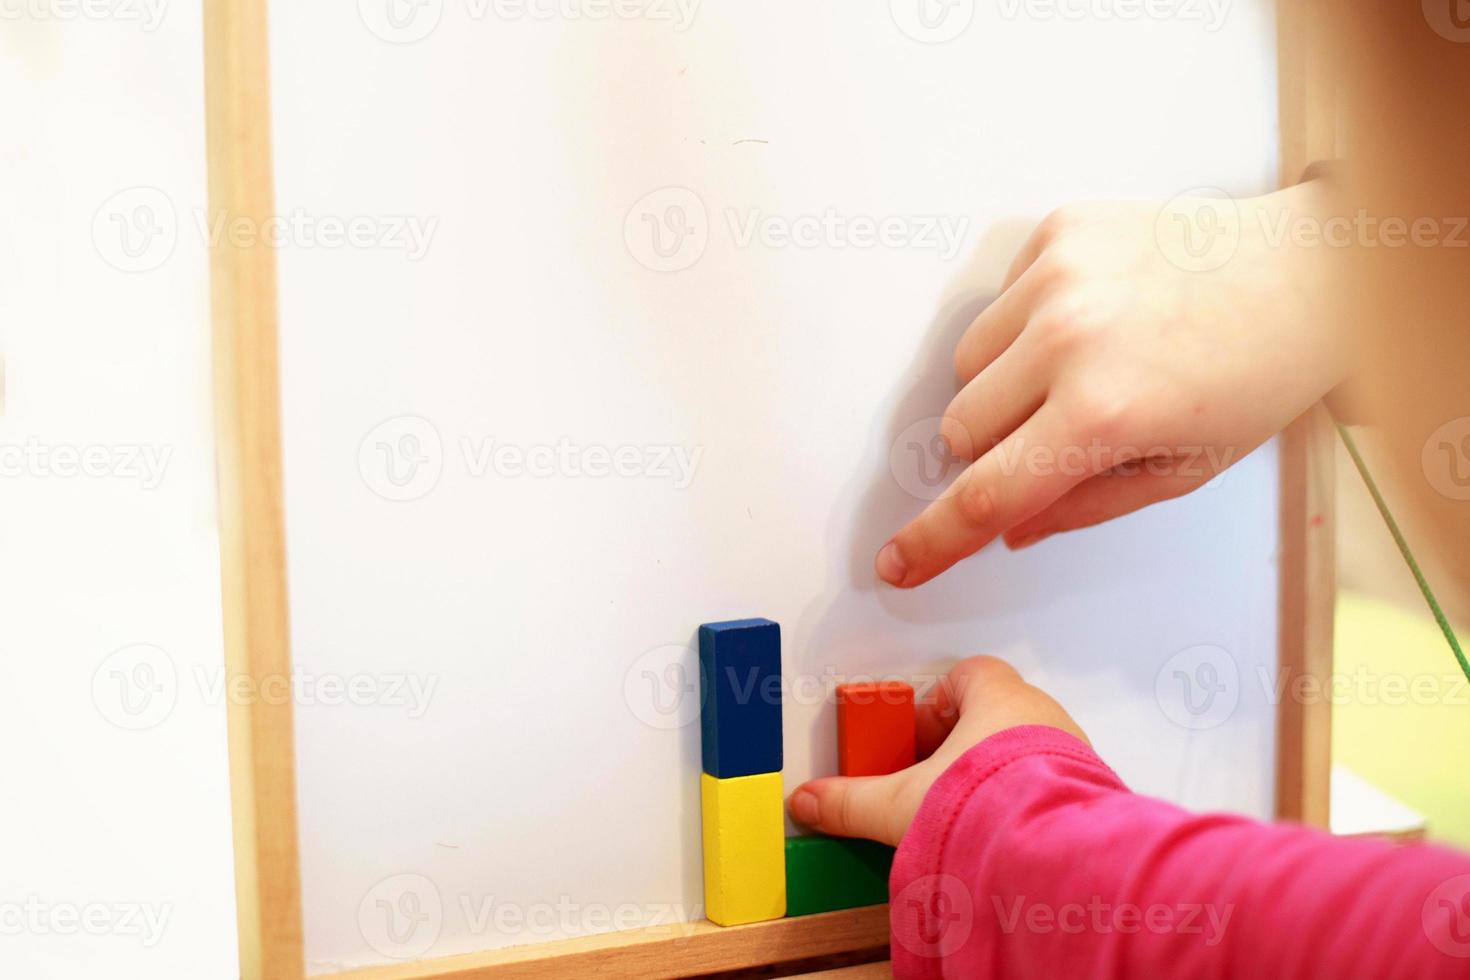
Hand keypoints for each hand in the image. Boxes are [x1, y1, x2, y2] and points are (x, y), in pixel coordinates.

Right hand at [787, 656, 1085, 846]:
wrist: (1053, 856)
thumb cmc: (994, 806)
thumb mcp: (901, 803)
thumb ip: (851, 801)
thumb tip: (815, 801)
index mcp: (999, 698)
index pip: (966, 675)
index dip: (934, 702)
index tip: (911, 732)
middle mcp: (1043, 719)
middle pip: (993, 714)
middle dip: (959, 743)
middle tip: (928, 775)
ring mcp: (1072, 756)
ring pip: (1025, 750)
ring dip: (993, 773)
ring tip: (960, 810)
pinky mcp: (1085, 796)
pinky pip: (1049, 785)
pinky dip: (1021, 801)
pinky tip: (996, 832)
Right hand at [875, 182, 1346, 587]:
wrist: (1310, 269)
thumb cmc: (1260, 371)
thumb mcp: (1184, 470)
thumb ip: (1084, 505)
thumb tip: (1010, 526)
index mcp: (1106, 412)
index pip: (987, 493)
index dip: (934, 539)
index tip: (897, 561)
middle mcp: (1069, 338)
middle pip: (960, 427)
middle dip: (992, 450)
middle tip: (1056, 436)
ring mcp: (1058, 275)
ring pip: (966, 363)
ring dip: (1002, 385)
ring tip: (1081, 369)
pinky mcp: (1057, 231)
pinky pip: (995, 303)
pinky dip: (1025, 326)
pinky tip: (1091, 319)